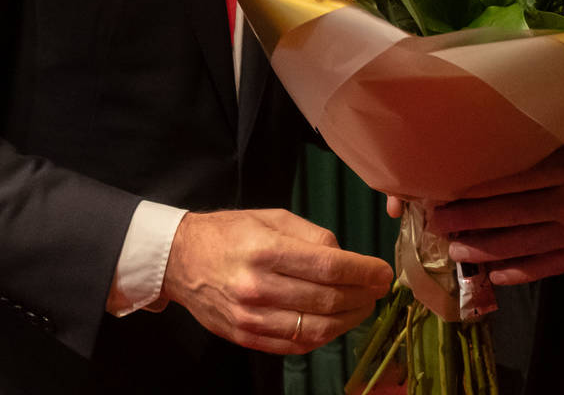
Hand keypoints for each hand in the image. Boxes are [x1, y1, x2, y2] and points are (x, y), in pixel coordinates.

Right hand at [161, 209, 391, 353]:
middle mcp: (257, 287)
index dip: (363, 272)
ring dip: (348, 320)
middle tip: (376, 289)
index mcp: (265, 250)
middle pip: (327, 300)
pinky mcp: (246, 337)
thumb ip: (312, 235)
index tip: (383, 272)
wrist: (180, 260)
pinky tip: (334, 322)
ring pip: (316, 329)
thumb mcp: (271, 217)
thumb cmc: (229, 232)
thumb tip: (346, 256)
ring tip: (360, 306)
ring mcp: (251, 318)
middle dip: (362, 296)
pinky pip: (295, 346)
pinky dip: (322, 337)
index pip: (329, 267)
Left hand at [427, 127, 563, 286]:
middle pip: (509, 210)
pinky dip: (522, 272)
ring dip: (485, 247)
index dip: (478, 181)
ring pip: (522, 242)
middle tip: (434, 220)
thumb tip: (544, 109)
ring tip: (455, 249)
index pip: (514, 173)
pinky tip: (498, 277)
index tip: (447, 180)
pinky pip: (550, 266)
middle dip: (468, 217)